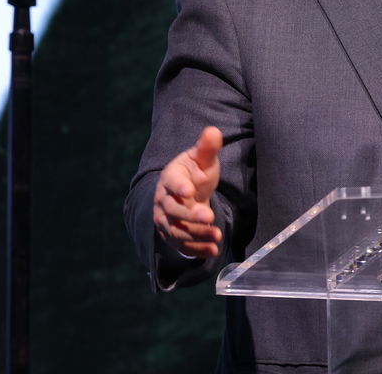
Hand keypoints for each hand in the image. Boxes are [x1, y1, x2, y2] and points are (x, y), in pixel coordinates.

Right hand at [154, 126, 223, 258]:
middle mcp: (164, 200)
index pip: (172, 182)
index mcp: (171, 177)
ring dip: (196, 235)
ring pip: (177, 230)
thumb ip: (207, 147)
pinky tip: (213, 251)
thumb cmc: (195, 172)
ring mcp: (166, 219)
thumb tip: (213, 130)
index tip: (189, 191)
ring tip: (217, 236)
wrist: (186, 192)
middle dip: (190, 215)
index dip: (179, 187)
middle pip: (173, 210)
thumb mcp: (202, 159)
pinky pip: (182, 244)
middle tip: (208, 216)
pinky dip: (196, 249)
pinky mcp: (173, 235)